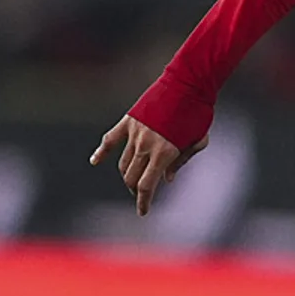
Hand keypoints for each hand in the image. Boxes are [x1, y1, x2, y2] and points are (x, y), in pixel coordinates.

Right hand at [90, 115, 208, 215]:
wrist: (188, 83)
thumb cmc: (199, 113)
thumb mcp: (199, 140)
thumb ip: (182, 161)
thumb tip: (167, 180)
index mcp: (165, 153)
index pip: (147, 186)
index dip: (143, 202)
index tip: (143, 212)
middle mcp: (147, 146)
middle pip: (132, 177)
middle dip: (135, 189)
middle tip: (141, 192)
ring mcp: (135, 133)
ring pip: (123, 162)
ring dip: (127, 174)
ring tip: (133, 178)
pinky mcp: (128, 121)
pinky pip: (110, 140)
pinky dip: (101, 152)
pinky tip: (95, 161)